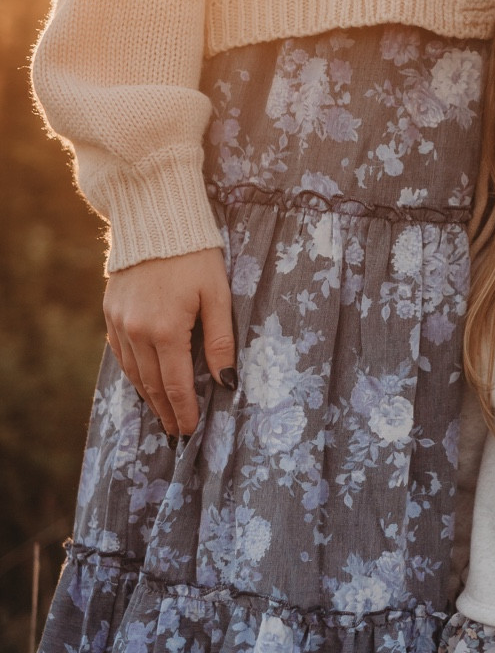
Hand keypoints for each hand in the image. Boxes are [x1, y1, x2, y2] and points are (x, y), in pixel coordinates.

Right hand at [104, 246, 235, 438]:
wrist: (155, 218)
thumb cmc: (195, 256)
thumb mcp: (218, 295)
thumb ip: (221, 341)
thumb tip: (226, 382)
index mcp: (166, 330)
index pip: (177, 385)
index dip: (185, 411)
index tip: (191, 432)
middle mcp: (137, 332)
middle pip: (153, 385)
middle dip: (166, 411)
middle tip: (177, 434)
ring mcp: (119, 323)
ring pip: (133, 372)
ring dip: (148, 397)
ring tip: (161, 415)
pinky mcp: (109, 312)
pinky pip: (120, 353)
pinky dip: (132, 372)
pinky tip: (142, 383)